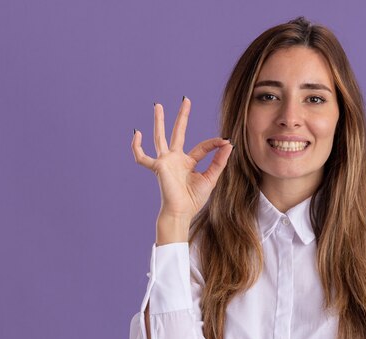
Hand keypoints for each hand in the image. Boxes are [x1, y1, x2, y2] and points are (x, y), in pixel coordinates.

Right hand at [131, 97, 233, 219]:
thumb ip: (219, 162)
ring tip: (158, 105)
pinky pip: (142, 157)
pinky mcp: (158, 167)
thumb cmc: (194, 199)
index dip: (214, 144)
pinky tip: (137, 134)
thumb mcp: (211, 178)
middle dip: (182, 117)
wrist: (182, 212)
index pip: (202, 147)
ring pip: (160, 137)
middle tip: (186, 100)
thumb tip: (229, 144)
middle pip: (178, 133)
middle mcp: (176, 159)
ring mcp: (165, 161)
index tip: (225, 141)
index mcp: (188, 162)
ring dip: (159, 121)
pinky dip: (137, 147)